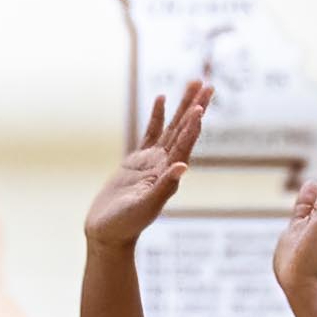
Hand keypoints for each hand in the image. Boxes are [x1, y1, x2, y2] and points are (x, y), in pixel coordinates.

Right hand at [84, 81, 213, 249]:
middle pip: (183, 129)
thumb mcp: (145, 207)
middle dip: (196, 106)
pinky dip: (157, 115)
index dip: (193, 125)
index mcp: (168, 174)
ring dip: (183, 106)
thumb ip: (164, 187)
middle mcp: (164, 165)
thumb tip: (183, 167)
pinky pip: (150, 133)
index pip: (184, 144)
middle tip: (209, 84)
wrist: (108, 233)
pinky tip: (161, 98)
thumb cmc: (125, 225)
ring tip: (194, 83)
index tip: (202, 105)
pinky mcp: (136, 162)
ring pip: (170, 127)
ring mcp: (151, 162)